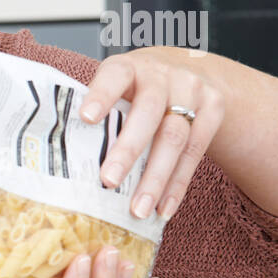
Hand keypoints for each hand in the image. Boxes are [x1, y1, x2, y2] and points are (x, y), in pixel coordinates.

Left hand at [78, 45, 225, 221]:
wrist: (194, 70)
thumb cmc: (138, 87)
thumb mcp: (119, 85)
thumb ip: (100, 109)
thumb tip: (64, 153)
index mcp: (130, 67)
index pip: (115, 77)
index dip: (101, 96)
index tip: (86, 118)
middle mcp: (164, 76)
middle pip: (149, 113)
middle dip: (128, 150)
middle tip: (108, 181)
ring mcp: (193, 92)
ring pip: (175, 138)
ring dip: (155, 178)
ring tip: (138, 209)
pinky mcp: (213, 111)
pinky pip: (196, 153)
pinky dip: (177, 185)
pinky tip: (163, 209)